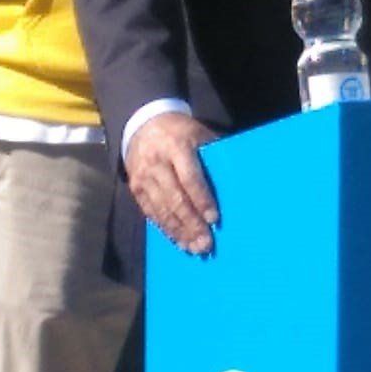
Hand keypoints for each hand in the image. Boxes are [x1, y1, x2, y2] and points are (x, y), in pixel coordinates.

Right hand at [124, 112, 219, 254]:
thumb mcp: (199, 134)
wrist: (143, 123)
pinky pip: (151, 212)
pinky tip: (178, 240)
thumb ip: (213, 155)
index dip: (202, 199)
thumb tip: (235, 181)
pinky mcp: (135, 188)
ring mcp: (143, 177)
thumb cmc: (181, 131)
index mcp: (177, 146)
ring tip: (194, 249)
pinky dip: (165, 229)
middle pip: (175, 199)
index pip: (190, 177)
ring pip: (162, 210)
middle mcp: (157, 163)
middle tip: (206, 244)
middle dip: (191, 224)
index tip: (214, 219)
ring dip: (179, 232)